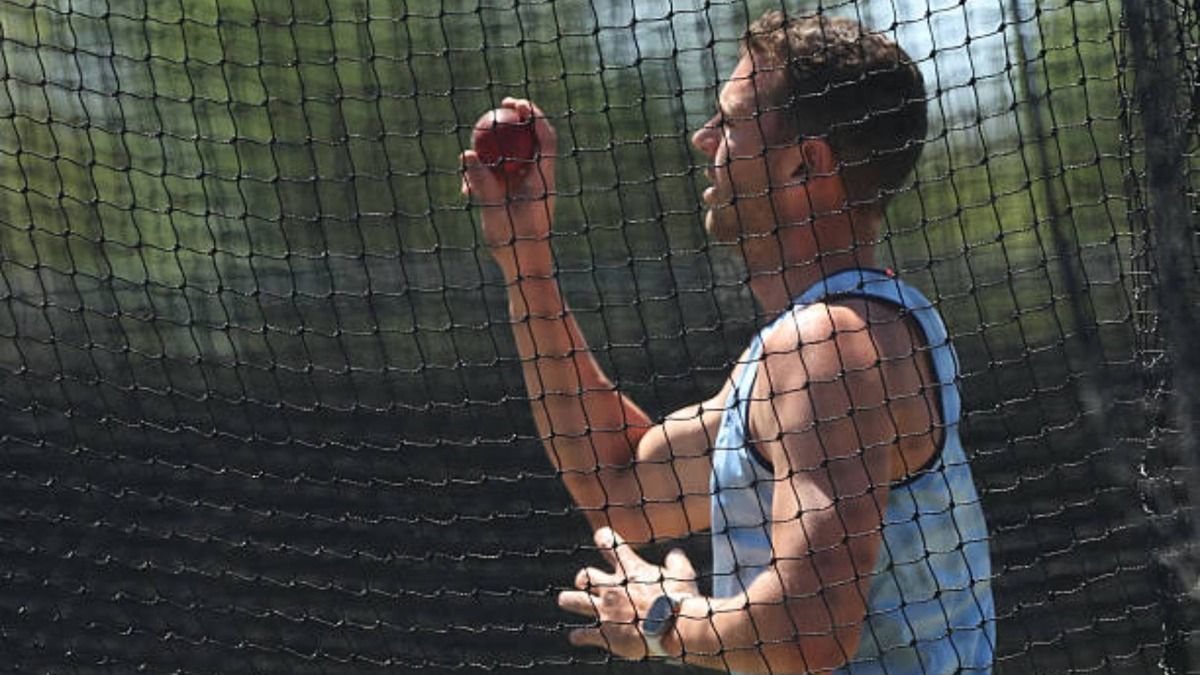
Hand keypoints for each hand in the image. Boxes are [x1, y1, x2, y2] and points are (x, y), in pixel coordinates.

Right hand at [460, 97, 556, 278]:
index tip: (517, 103)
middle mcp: (538, 180)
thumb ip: (482, 182)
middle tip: (501, 104)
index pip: (545, 139)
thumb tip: (466, 155)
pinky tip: (465, 190)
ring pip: (514, 159)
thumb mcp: (495, 211)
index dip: (535, 116)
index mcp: (543, 180)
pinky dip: (485, 178)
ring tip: (474, 146)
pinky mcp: (515, 200)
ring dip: (495, 150)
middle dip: (518, 119)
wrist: (525, 267)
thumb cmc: (517, 243)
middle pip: (531, 142)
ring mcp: (527, 190)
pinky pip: (500, 180)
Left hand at [558, 527, 698, 659]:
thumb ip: (677, 562)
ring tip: (567, 601)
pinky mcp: (604, 633)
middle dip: (584, 579)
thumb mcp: (684, 575)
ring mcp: (605, 611)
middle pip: (585, 576)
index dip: (604, 538)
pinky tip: (577, 637)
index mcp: (630, 570)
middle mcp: (612, 588)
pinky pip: (583, 634)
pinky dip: (579, 636)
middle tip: (588, 583)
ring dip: (569, 600)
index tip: (602, 537)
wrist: (672, 630)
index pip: (609, 544)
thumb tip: (675, 554)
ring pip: (573, 600)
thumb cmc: (680, 600)